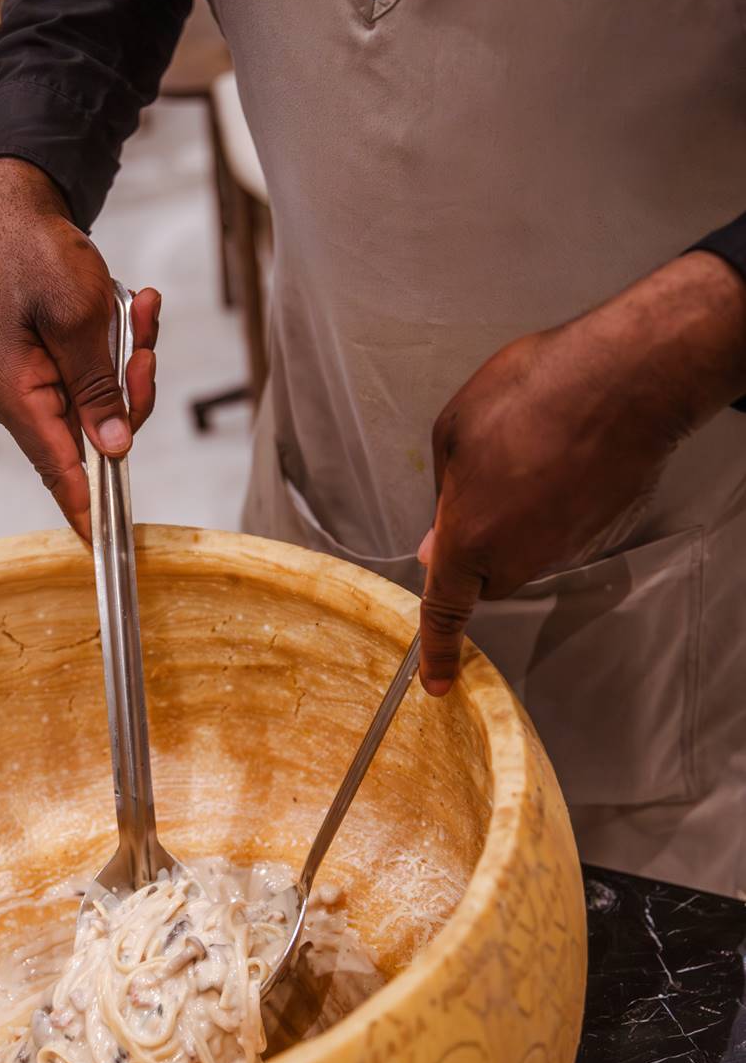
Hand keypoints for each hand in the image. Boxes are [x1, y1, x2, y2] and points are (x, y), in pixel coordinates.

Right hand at [0, 158, 160, 539]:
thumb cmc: (39, 255)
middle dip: (131, 391)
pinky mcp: (44, 366)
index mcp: (14, 394)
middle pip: (92, 434)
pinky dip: (118, 347)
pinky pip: (93, 376)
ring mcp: (29, 383)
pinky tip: (134, 306)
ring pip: (101, 402)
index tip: (106, 547)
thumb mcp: (82, 322)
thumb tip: (114, 448)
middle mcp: (16, 398)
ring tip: (139, 308)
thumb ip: (98, 390)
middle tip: (145, 344)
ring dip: (130, 359)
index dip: (87, 509)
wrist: (19, 209)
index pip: (58, 470)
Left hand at [417, 251, 745, 694]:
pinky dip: (556, 495)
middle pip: (486, 568)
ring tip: (529, 446)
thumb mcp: (454, 430)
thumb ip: (442, 493)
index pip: (445, 609)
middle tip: (482, 472)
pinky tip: (563, 450)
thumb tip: (442, 533)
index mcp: (469, 539)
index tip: (436, 681)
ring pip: (524, 543)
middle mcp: (519, 557)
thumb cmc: (534, 394)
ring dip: (518, 506)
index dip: (437, 649)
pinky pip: (562, 523)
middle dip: (477, 535)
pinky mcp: (601, 531)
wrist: (626, 381)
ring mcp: (566, 547)